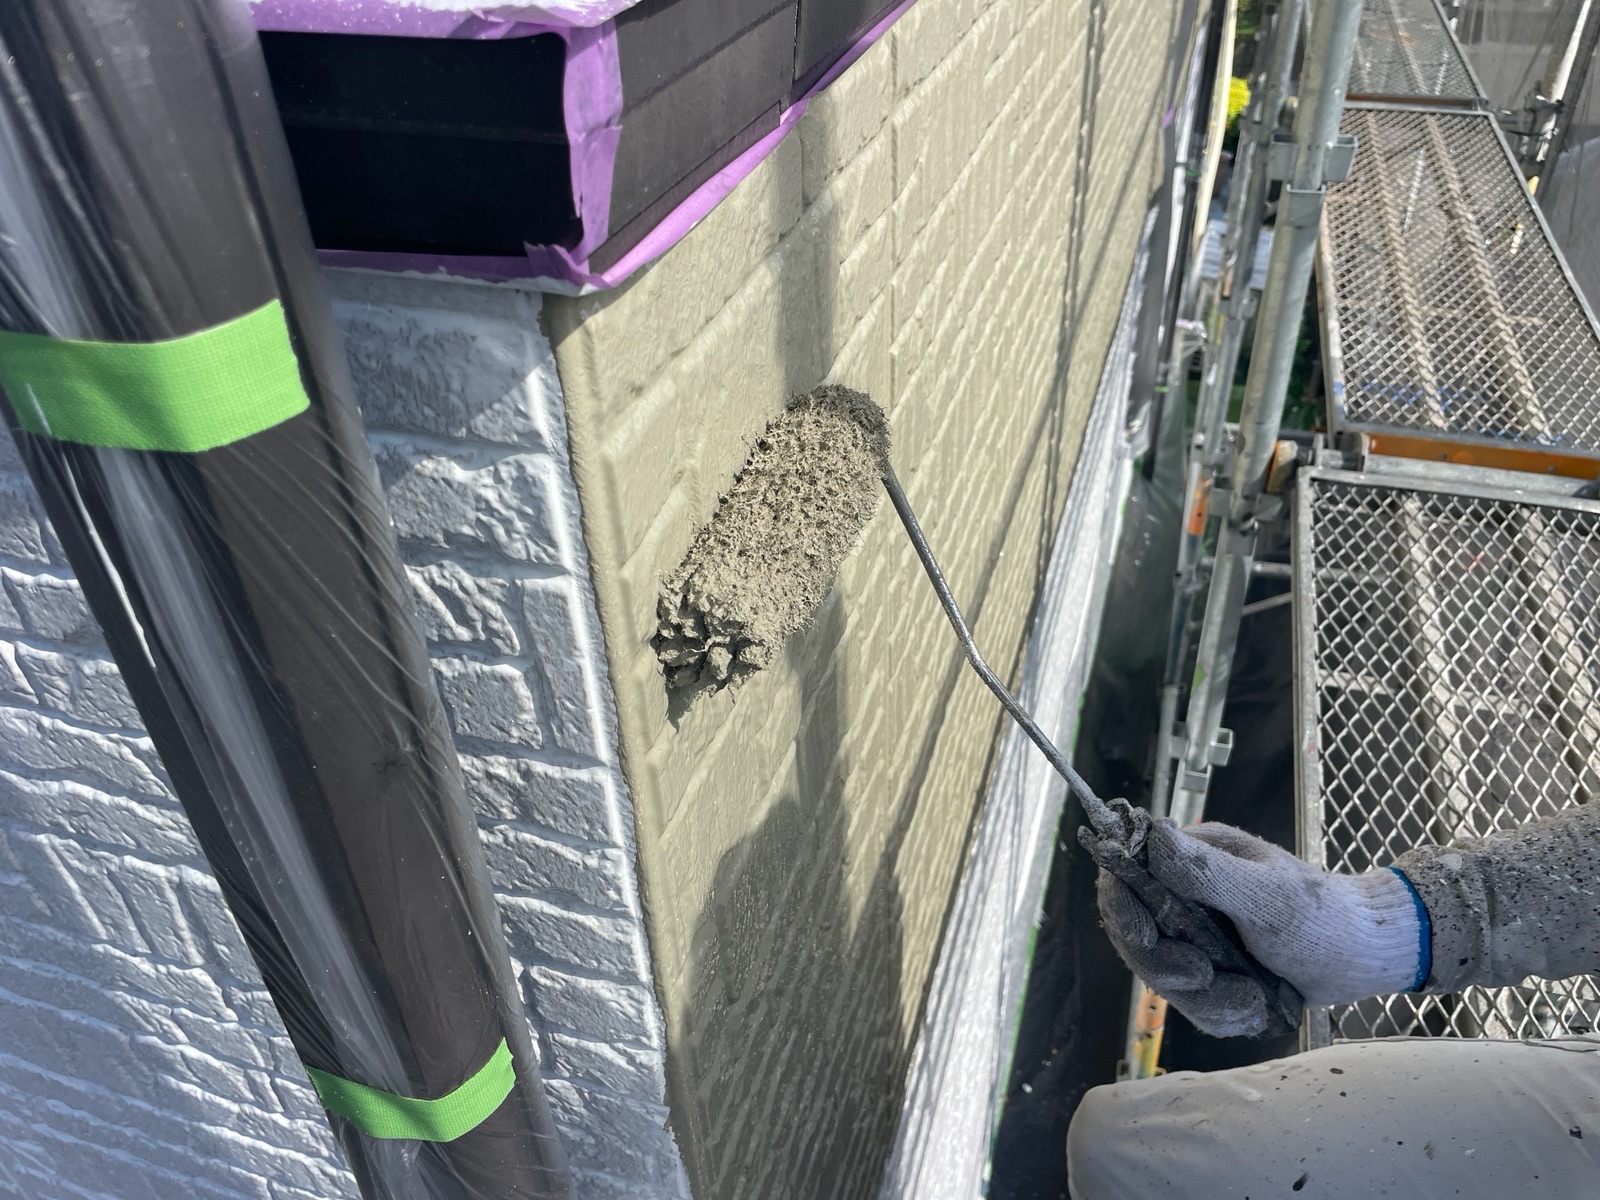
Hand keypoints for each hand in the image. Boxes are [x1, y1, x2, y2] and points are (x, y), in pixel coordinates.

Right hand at [1096, 819, 1425, 1036]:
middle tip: (1203, 975)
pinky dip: (1220, 1013)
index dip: (1122, 905)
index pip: (1129, 877)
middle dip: (1167, 963)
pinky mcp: (1211, 970)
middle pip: (1138, 934)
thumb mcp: (1265, 894)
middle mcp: (1185, 896)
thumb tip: (1151, 833)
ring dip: (1201, 997)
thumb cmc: (1322, 916)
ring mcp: (1196, 936)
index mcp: (1192, 859)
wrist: (1365, 956)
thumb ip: (1205, 871)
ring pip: (1164, 975)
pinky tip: (1252, 1007)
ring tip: (1247, 997)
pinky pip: (1192, 1003)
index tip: (1143, 934)